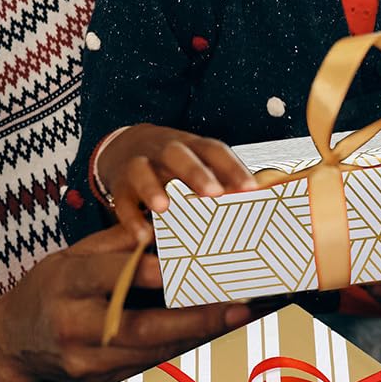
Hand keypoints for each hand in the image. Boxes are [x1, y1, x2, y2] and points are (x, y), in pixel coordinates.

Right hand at [0, 225, 253, 381]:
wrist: (12, 342)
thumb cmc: (48, 288)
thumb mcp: (71, 256)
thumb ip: (116, 244)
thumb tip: (163, 226)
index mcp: (66, 283)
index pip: (109, 276)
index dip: (147, 273)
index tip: (188, 264)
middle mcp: (74, 326)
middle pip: (139, 326)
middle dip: (193, 318)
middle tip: (236, 306)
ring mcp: (86, 361)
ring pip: (149, 352)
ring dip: (196, 336)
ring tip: (236, 318)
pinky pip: (145, 365)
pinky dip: (179, 349)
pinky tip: (208, 335)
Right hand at [97, 124, 255, 243]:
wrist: (126, 146)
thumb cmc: (174, 164)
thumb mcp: (197, 163)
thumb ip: (222, 180)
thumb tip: (260, 203)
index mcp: (191, 145)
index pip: (214, 150)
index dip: (233, 167)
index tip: (251, 189)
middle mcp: (165, 150)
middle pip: (179, 154)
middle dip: (196, 172)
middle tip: (214, 193)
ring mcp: (139, 164)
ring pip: (143, 170)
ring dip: (153, 188)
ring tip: (165, 208)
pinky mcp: (120, 185)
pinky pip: (122, 199)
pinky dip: (130, 217)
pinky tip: (142, 236)